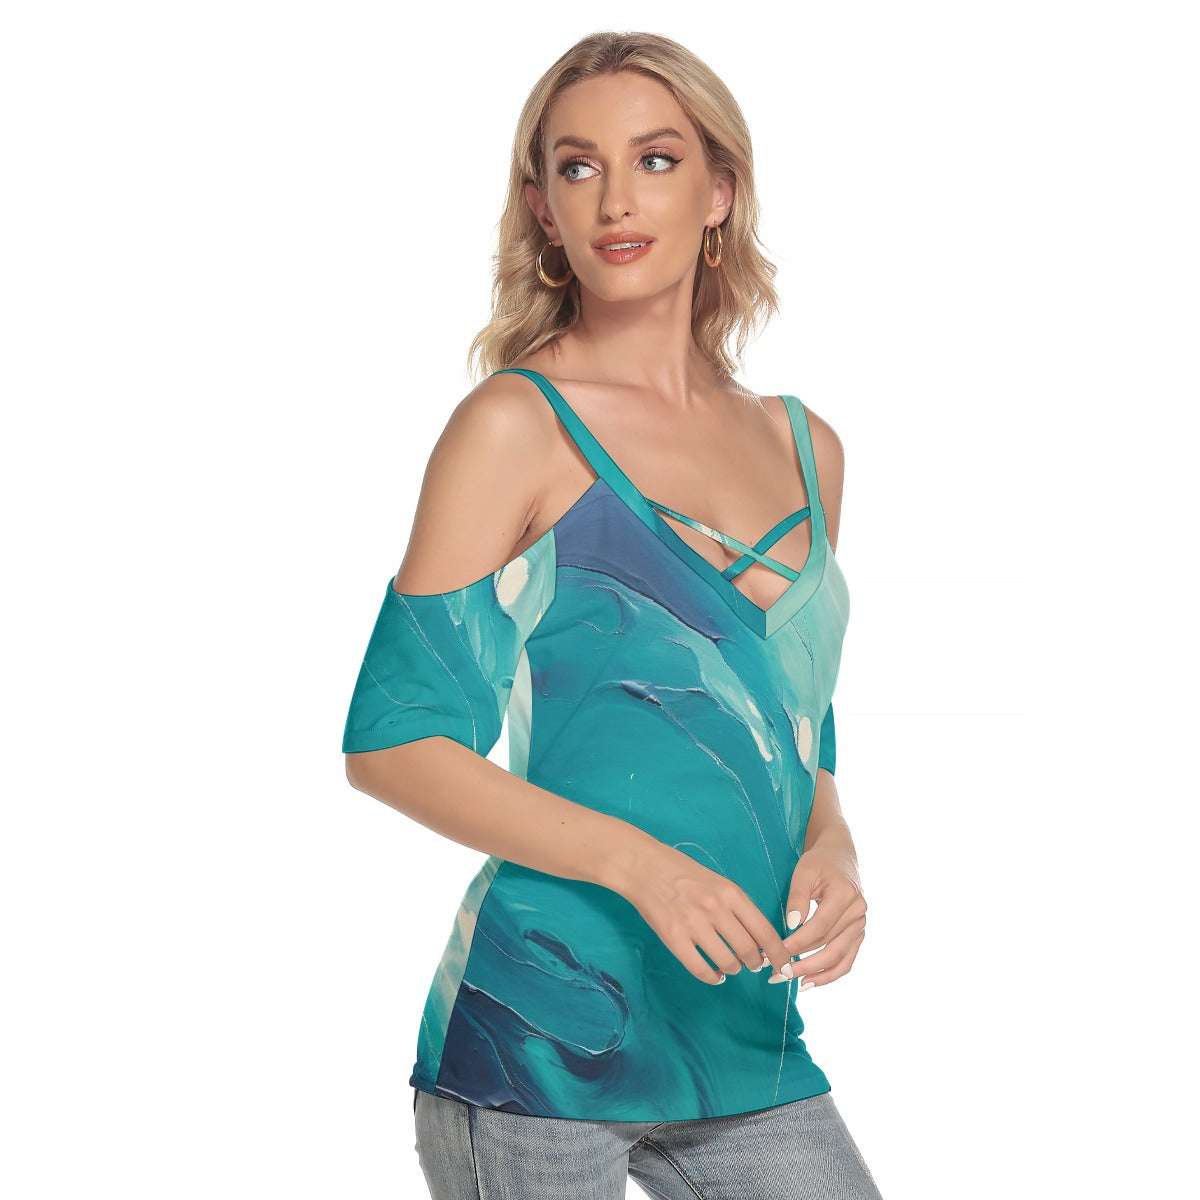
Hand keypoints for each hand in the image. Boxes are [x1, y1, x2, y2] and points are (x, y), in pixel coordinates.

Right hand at [618, 841, 799, 986]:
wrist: (644, 866)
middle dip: (755, 963)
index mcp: (731, 893)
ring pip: (727, 962)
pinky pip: (700, 969)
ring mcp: (693, 924)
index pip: (765, 931)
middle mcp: (716, 909)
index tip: (784, 965)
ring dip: (734, 969)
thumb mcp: (718, 882)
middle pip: (749, 951)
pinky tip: (715, 975)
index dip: (778, 954)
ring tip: (731, 967)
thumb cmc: (683, 872)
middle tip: (753, 965)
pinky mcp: (673, 937)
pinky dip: (712, 977)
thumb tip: (757, 939)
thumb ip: (737, 907)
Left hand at [772, 839, 867, 987]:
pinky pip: (847, 960)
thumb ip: (798, 896)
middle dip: (801, 963)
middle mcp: (858, 911)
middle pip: (828, 946)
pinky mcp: (858, 933)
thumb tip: (792, 925)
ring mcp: (861, 924)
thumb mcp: (803, 871)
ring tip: (789, 981)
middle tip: (775, 973)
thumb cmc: (818, 862)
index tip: (773, 952)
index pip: (819, 927)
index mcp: (845, 894)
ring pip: (839, 958)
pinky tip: (809, 982)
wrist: (840, 857)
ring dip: (814, 974)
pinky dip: (830, 974)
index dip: (796, 943)